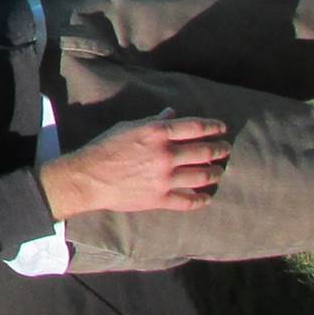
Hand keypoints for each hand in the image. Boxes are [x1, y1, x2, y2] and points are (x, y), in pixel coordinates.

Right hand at [37, 115, 230, 219]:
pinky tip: (207, 198)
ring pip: (201, 176)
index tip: (222, 128)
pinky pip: (187, 201)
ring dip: (214, 173)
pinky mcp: (160, 198)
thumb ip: (153, 121)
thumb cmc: (105, 147)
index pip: (195, 127)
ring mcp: (164, 178)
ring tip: (219, 171)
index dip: (213, 127)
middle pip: (204, 151)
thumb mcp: (128, 127)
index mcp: (157, 133)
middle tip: (225, 149)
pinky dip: (200, 200)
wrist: (88, 177)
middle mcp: (165, 154)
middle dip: (219, 150)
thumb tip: (172, 113)